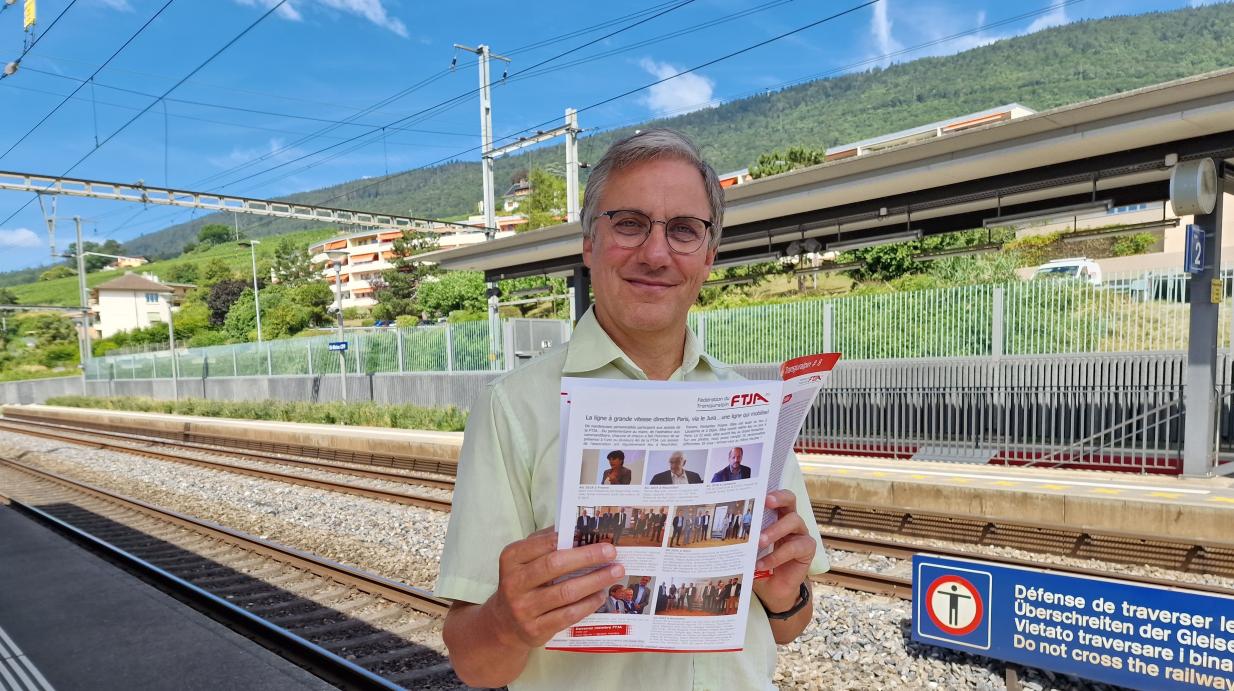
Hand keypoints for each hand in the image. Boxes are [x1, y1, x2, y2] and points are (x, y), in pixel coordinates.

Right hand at [484, 526, 624, 648]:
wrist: (504, 624)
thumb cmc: (522, 583)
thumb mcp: (523, 560)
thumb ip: (544, 543)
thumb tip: (577, 529)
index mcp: (511, 559)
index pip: (543, 543)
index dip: (570, 538)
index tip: (595, 535)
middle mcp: (514, 582)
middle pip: (555, 565)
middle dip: (587, 557)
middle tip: (611, 552)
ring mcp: (523, 608)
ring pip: (566, 592)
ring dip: (595, 580)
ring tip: (614, 572)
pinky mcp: (535, 629)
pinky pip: (568, 615)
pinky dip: (588, 604)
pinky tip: (600, 595)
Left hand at [752, 489, 814, 612]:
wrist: (773, 589)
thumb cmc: (759, 562)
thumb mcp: (749, 549)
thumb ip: (743, 538)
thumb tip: (722, 533)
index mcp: (776, 515)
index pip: (776, 496)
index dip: (770, 491)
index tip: (760, 493)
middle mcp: (790, 520)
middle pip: (790, 499)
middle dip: (778, 498)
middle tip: (766, 503)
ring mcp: (801, 533)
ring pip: (793, 521)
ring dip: (775, 530)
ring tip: (759, 542)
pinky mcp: (807, 549)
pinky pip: (795, 547)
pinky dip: (777, 556)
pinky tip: (763, 564)